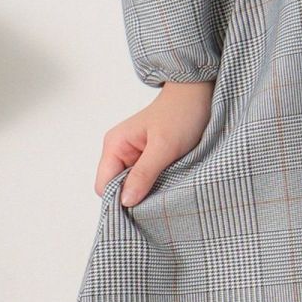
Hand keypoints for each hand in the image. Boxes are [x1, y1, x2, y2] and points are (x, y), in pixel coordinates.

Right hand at [95, 80, 214, 207]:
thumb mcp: (164, 147)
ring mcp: (132, 155)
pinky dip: (155, 184)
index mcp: (114, 145)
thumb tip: (125, 202)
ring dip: (147, 191)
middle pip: (116, 188)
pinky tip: (169, 181)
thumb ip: (143, 174)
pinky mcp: (146, 158)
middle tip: (158, 198)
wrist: (197, 94)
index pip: (104, 186)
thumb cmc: (180, 114)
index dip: (119, 200)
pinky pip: (144, 180)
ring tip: (166, 187)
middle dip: (135, 196)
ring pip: (131, 186)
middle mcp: (118, 151)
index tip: (142, 207)